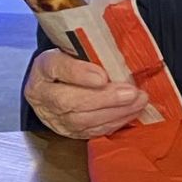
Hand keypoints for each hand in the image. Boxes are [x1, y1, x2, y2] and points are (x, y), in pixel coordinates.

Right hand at [24, 49, 148, 138]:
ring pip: (82, 121)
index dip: (79, 74)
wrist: (59, 84)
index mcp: (43, 68)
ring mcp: (54, 118)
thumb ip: (89, 53)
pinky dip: (114, 122)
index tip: (102, 76)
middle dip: (105, 98)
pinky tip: (131, 112)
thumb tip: (111, 66)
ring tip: (138, 102)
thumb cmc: (71, 62)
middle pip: (69, 101)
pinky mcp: (69, 132)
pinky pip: (92, 131)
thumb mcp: (74, 49)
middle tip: (132, 93)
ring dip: (115, 112)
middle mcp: (43, 96)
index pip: (57, 68)